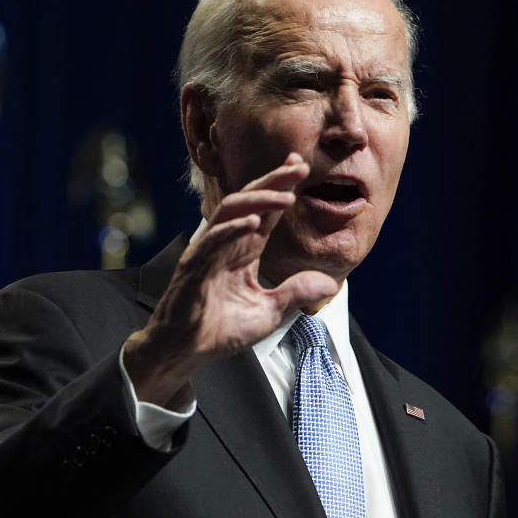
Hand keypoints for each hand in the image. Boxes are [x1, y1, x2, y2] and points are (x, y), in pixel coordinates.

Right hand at [123, 153, 339, 405]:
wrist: (186, 351)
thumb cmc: (220, 330)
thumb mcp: (270, 312)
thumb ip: (295, 293)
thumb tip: (330, 284)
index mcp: (243, 250)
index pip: (266, 211)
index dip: (282, 187)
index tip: (301, 167)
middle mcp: (226, 244)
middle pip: (250, 201)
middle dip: (274, 181)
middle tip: (299, 165)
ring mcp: (208, 252)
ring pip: (231, 212)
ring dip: (259, 200)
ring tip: (285, 195)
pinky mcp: (193, 267)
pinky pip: (212, 240)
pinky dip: (233, 229)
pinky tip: (254, 222)